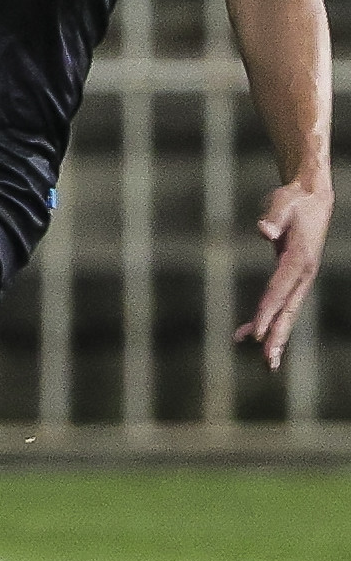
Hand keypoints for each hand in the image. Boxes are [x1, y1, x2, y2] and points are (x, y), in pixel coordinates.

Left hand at [243, 179, 328, 370]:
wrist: (312, 197)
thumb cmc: (294, 200)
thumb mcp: (283, 202)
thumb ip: (273, 217)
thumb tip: (262, 230)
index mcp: (300, 259)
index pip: (279, 289)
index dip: (267, 311)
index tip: (255, 332)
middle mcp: (303, 273)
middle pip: (288, 309)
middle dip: (277, 336)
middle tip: (267, 361)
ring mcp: (301, 277)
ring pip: (287, 312)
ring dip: (275, 336)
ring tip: (265, 363)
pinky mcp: (294, 277)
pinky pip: (281, 303)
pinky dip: (267, 319)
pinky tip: (247, 333)